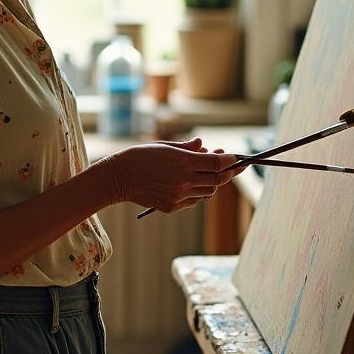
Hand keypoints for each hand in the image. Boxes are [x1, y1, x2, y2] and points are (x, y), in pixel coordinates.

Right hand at [105, 138, 237, 212]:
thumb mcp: (164, 146)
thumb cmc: (140, 157)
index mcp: (183, 161)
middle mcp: (184, 180)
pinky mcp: (172, 207)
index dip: (229, 160)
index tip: (233, 156)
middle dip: (229, 172)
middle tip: (234, 167)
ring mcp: (179, 196)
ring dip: (213, 182)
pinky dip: (198, 192)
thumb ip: (187, 148)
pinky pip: (194, 201)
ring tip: (209, 172)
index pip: (218, 163)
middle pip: (218, 180)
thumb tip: (203, 146)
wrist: (118, 177)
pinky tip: (193, 184)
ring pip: (208, 192)